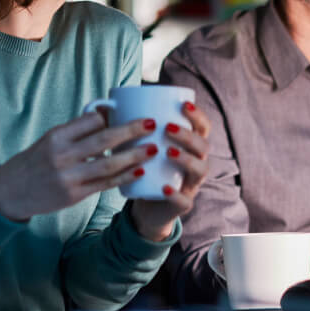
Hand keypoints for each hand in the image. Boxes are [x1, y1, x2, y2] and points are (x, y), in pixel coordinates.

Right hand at [0, 111, 158, 221]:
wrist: (10, 192)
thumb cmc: (35, 161)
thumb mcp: (49, 140)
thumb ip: (76, 131)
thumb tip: (107, 114)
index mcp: (56, 136)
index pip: (90, 120)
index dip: (111, 115)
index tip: (128, 112)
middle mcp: (62, 155)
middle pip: (104, 139)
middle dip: (131, 130)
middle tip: (152, 124)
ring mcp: (68, 177)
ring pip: (108, 164)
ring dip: (134, 156)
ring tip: (153, 148)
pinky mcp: (74, 195)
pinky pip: (105, 185)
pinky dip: (124, 177)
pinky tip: (140, 171)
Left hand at [131, 102, 210, 240]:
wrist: (148, 205)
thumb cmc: (146, 168)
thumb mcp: (142, 146)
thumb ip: (132, 128)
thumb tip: (106, 105)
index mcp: (189, 146)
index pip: (202, 127)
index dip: (197, 115)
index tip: (183, 104)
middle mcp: (196, 162)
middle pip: (203, 146)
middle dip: (188, 135)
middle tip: (168, 128)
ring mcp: (191, 184)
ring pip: (200, 170)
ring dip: (186, 159)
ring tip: (168, 151)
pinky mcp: (182, 204)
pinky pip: (185, 200)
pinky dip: (176, 194)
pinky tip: (164, 187)